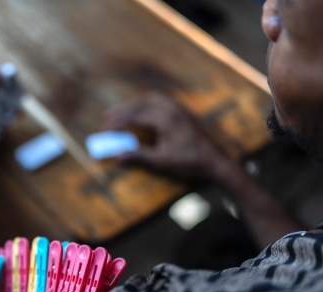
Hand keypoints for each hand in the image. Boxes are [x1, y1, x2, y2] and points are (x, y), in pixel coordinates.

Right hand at [108, 92, 232, 181]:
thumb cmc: (190, 163)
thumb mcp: (163, 162)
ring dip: (136, 105)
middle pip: (142, 103)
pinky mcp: (184, 113)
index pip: (136, 116)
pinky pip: (162, 101)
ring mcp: (180, 110)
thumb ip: (140, 157)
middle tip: (108, 118)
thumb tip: (118, 155)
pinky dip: (147, 104)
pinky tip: (143, 114)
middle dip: (124, 110)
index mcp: (167, 120)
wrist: (217, 162)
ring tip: (123, 114)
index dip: (118, 122)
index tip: (106, 130)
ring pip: (153, 98)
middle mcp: (173, 110)